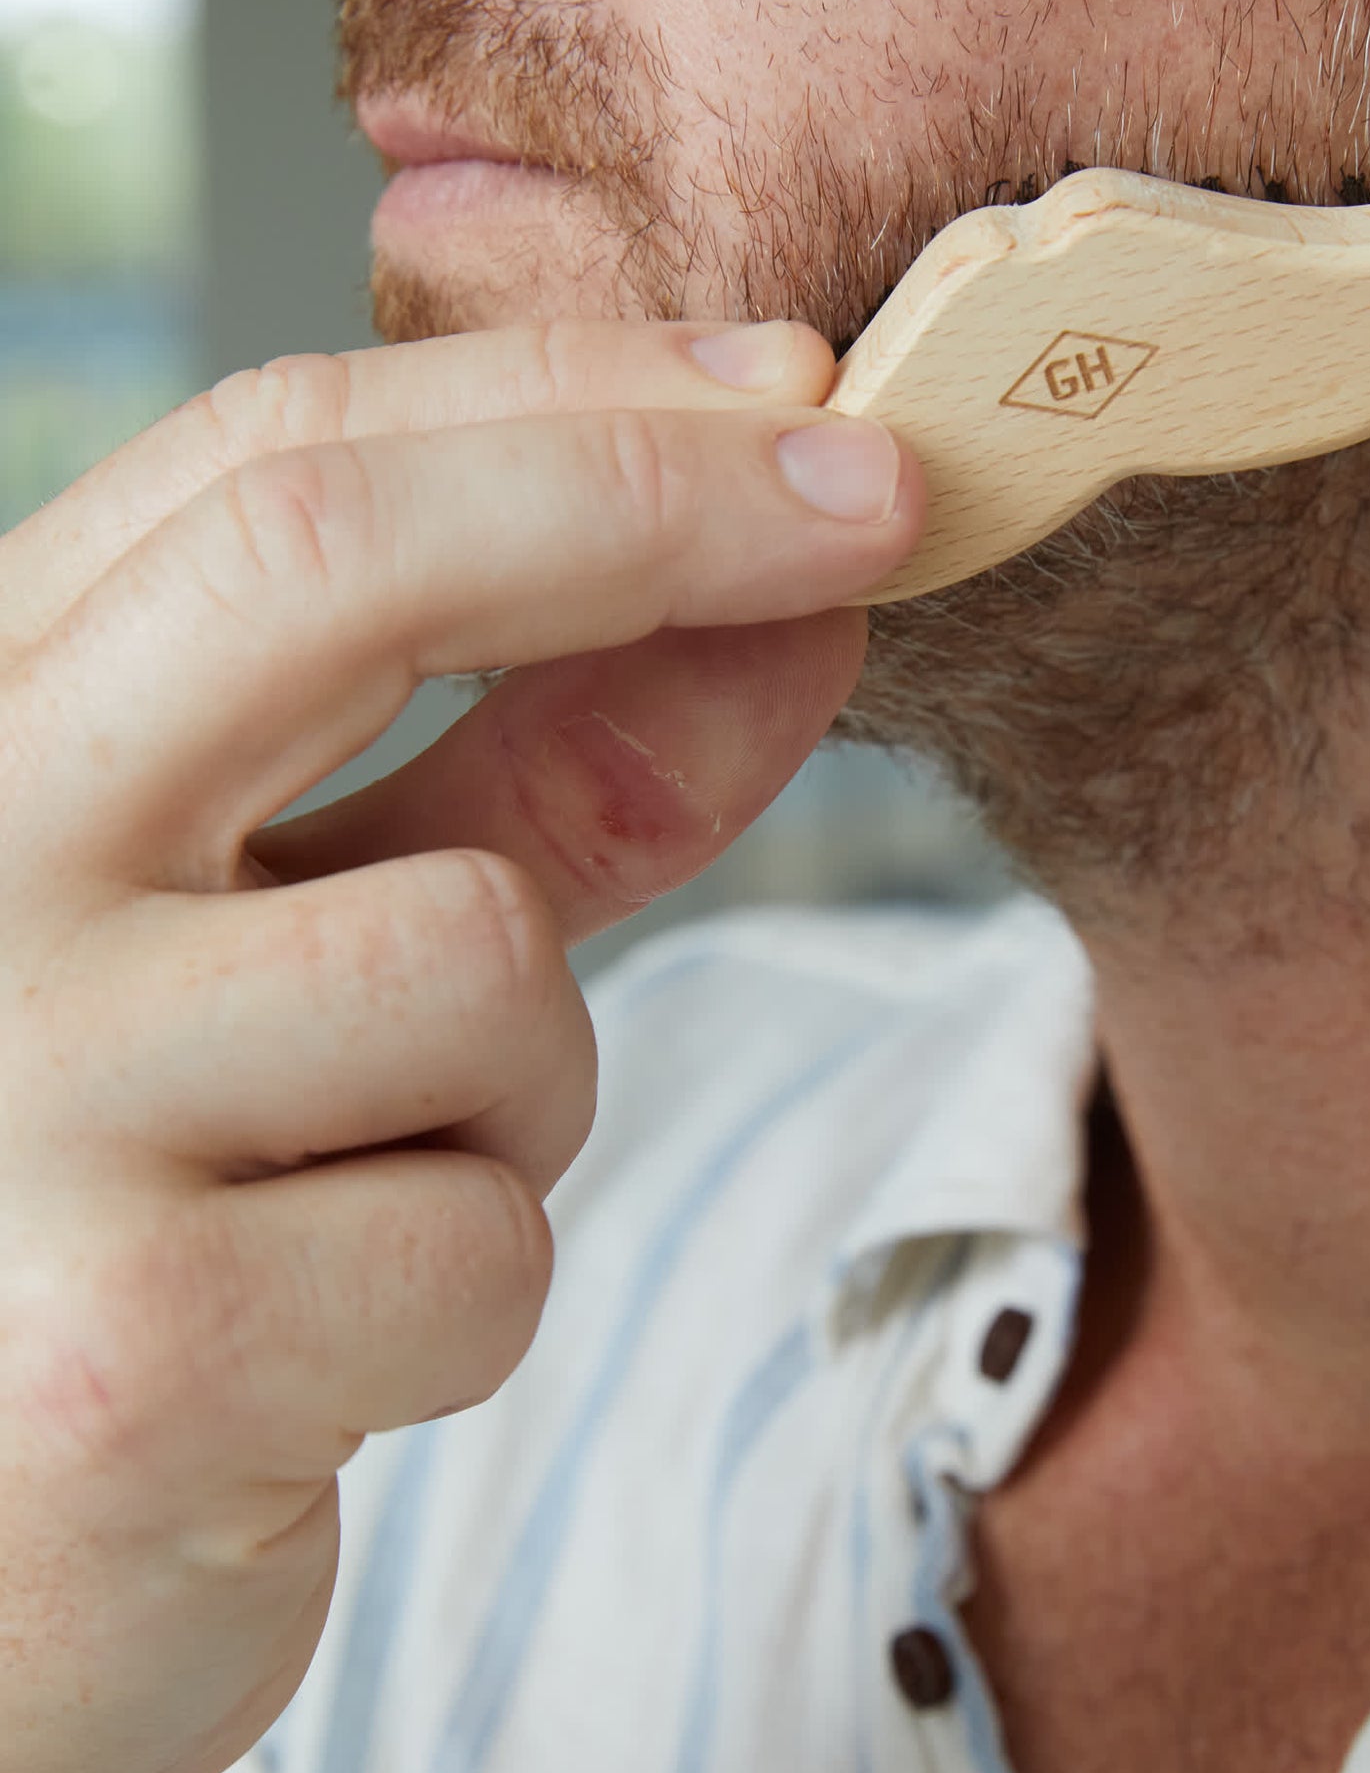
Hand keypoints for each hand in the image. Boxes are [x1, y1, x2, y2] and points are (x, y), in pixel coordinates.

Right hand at [0, 318, 921, 1772]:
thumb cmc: (116, 1257)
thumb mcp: (299, 981)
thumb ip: (517, 791)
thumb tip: (791, 607)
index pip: (256, 471)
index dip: (563, 406)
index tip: (798, 397)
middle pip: (323, 562)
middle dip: (647, 498)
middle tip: (881, 494)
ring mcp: (16, 1100)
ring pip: (481, 966)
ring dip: (523, 1092)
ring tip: (349, 1206)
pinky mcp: (124, 1348)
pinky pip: (480, 1243)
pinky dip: (463, 1301)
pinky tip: (303, 1375)